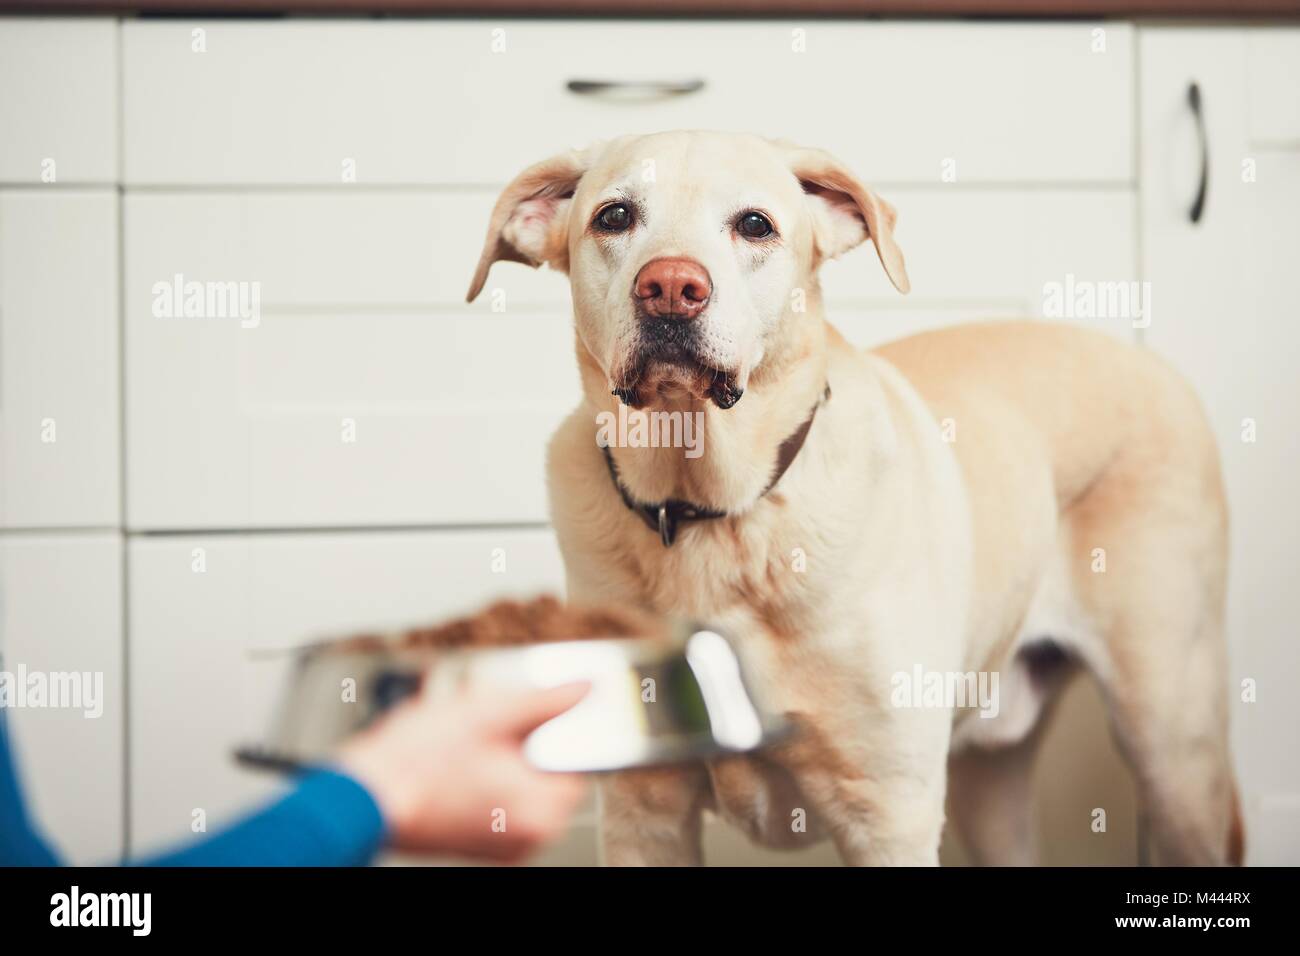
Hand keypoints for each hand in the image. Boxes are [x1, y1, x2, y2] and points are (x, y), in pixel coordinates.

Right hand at [336, 680, 589, 862]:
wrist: (364, 793)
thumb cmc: (417, 761)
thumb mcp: (490, 711)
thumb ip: (547, 700)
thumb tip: (584, 689)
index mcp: (542, 811)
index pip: (578, 762)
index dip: (557, 728)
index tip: (539, 710)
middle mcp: (528, 836)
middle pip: (547, 771)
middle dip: (524, 739)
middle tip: (489, 722)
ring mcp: (502, 842)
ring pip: (520, 783)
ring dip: (502, 754)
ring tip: (467, 738)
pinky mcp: (478, 840)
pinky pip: (498, 799)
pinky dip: (486, 775)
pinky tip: (457, 758)